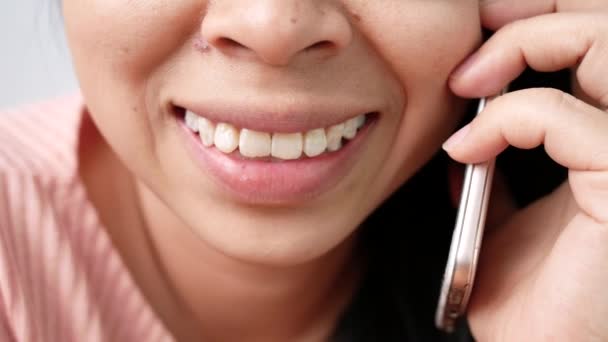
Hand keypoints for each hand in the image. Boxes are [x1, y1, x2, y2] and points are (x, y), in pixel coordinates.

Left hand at [443, 1, 607, 340]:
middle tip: (469, 46)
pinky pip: (562, 116)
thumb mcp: (501, 224)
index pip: (599, 40)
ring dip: (523, 45)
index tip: (477, 29)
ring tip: (466, 84)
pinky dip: (504, 120)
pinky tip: (464, 149)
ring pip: (604, 42)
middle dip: (533, 17)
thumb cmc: (529, 303)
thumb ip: (495, 174)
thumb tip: (466, 137)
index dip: (542, 18)